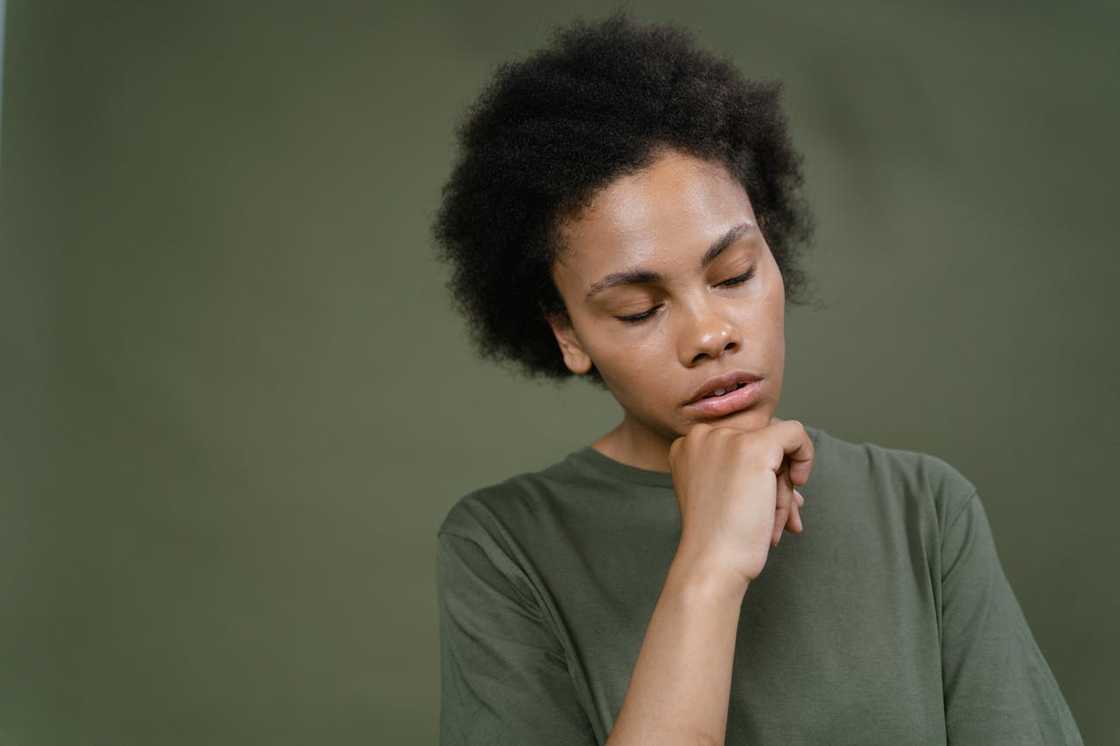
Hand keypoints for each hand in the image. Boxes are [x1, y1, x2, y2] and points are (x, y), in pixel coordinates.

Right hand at [667, 418, 814, 590]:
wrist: (713, 561)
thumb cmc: (719, 537)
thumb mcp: (720, 492)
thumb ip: (741, 470)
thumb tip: (789, 466)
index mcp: (687, 445)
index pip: (739, 440)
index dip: (758, 470)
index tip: (763, 501)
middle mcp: (703, 434)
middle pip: (759, 440)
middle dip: (776, 480)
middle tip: (780, 517)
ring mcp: (727, 438)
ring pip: (777, 444)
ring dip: (784, 484)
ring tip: (780, 521)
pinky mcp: (754, 446)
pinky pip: (795, 433)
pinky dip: (805, 455)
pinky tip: (800, 481)